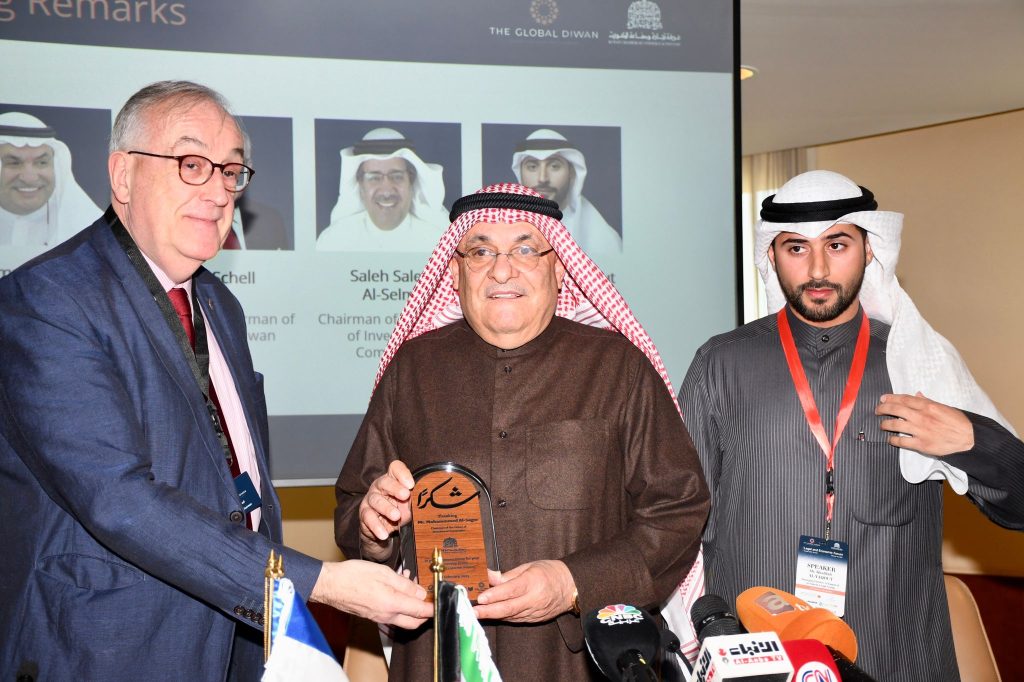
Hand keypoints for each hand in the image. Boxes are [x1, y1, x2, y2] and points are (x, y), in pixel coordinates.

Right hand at [310, 560, 431, 629]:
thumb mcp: (384, 573)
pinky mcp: (372, 615)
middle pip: (414, 622)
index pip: (421, 611)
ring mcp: (378, 617)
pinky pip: (391, 614)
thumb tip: (421, 593)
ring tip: (411, 586)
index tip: (441, 600)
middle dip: (425, 613)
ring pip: (403, 619)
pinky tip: (396, 589)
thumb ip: (405, 585)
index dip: (434, 607)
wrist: (330, 585)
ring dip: (411, 607)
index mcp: (392, 604)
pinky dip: (399, 606)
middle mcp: (387, 615)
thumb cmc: (354, 576)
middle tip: (429, 598)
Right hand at [359, 460, 414, 560]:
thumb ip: (414, 501)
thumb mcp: (409, 506)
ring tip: (396, 516)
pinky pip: (368, 518)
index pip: (395, 468)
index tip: (411, 484)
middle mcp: (379, 486)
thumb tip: (424, 502)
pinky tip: (384, 534)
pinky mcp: (364, 513)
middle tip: (405, 495)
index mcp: (392, 480)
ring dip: (387, 508)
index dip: (402, 473)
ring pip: (376, 500)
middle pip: (385, 482)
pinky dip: (376, 526)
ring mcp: (370, 499)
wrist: (383, 531)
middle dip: (395, 488)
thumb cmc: (398, 512)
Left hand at [473, 560, 575, 622]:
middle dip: (489, 611)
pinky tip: (492, 615)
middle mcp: (534, 599)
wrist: (571, 587)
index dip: (495, 595)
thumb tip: (489, 576)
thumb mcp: (529, 567)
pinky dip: (503, 617)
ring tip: (477, 614)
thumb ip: (508, 575)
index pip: (511, 590)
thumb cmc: (549, 572)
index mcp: (533, 582)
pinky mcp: (535, 619)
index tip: (481, 597)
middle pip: (508, 608)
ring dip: (493, 616)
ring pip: (510, 616)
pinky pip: (516, 619)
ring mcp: (535, 611)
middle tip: (473, 612)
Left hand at [876, 392, 974, 455]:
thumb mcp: (944, 407)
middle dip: (883, 408)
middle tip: (877, 410)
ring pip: (895, 425)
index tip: (882, 399)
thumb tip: (916, 394)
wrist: (969, 439)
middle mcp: (921, 417)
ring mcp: (920, 431)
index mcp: (928, 406)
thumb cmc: (959, 422)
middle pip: (895, 409)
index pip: (904, 399)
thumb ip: (928, 401)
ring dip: (885, 424)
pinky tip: (890, 439)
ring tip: (882, 424)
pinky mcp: (921, 444)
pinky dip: (892, 440)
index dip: (890, 398)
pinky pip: (901, 441)